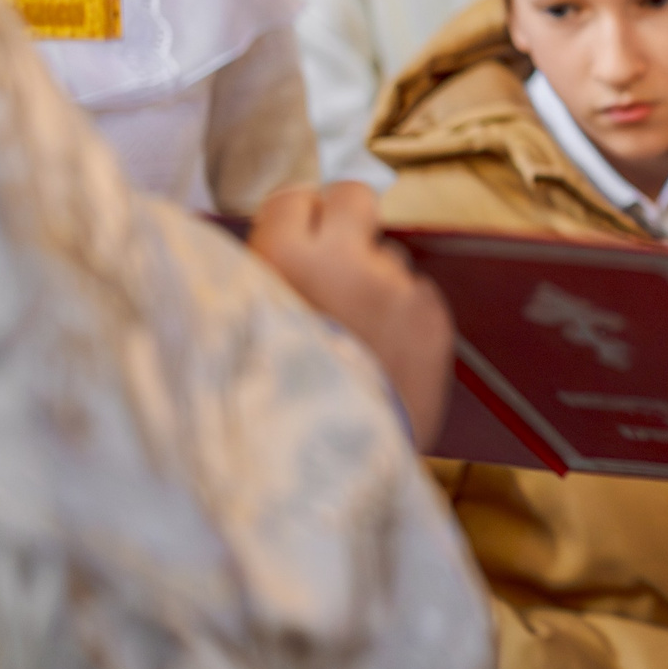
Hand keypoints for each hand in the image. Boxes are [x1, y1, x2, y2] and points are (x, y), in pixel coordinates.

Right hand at [248, 183, 452, 447]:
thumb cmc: (262, 407)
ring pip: (390, 257)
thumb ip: (256, 282)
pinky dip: (404, 318)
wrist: (322, 470)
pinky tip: (383, 356)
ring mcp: (398, 288)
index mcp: (284, 257)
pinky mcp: (433, 319)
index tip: (292, 243)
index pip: (294, 198)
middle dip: (345, 220)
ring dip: (375, 280)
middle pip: (355, 198)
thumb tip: (270, 254)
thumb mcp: (234, 332)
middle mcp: (348, 259)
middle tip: (334, 256)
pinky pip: (419, 297)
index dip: (294, 222)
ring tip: (355, 334)